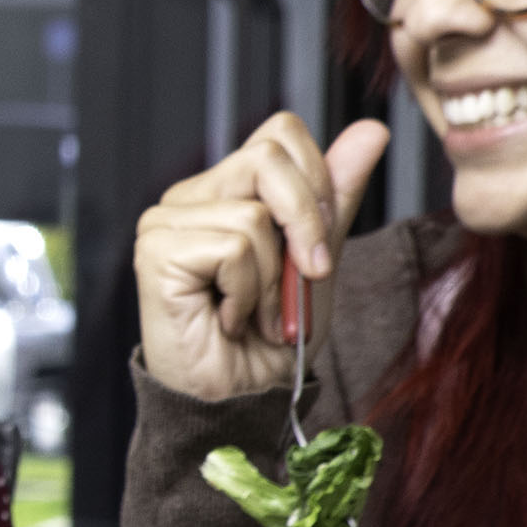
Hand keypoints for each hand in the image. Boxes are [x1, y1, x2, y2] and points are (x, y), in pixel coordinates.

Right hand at [134, 112, 390, 404]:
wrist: (245, 397)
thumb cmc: (273, 336)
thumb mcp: (318, 257)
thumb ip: (334, 195)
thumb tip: (369, 130)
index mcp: (224, 189)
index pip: (278, 134)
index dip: (316, 181)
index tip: (321, 243)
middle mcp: (188, 197)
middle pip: (268, 158)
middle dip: (306, 222)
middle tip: (306, 276)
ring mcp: (164, 222)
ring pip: (254, 214)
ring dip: (274, 278)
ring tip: (256, 312)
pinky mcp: (156, 251)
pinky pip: (233, 249)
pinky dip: (248, 293)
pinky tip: (228, 318)